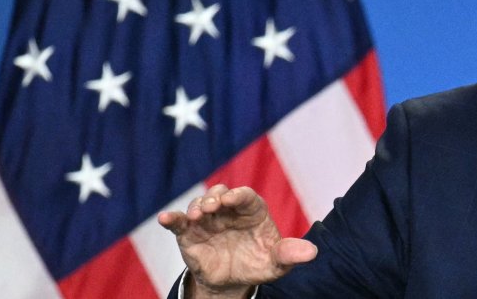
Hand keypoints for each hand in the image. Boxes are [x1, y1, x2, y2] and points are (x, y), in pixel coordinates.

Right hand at [158, 185, 317, 297]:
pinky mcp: (189, 234)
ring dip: (196, 206)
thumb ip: (290, 255)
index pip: (245, 196)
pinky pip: (178, 223)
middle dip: (215, 197)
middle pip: (220, 195)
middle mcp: (228, 210)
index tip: (233, 199)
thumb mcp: (276, 263)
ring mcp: (207, 220)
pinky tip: (164, 218)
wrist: (233, 281)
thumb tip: (313, 252)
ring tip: (197, 215)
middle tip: (213, 206)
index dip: (239, 195)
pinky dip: (170, 218)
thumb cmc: (258, 263)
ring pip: (199, 204)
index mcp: (251, 210)